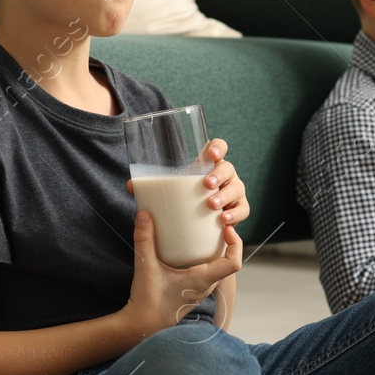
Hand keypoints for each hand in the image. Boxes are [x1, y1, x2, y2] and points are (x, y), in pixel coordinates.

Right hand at [123, 210, 243, 332]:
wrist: (142, 326)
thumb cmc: (148, 302)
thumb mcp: (146, 267)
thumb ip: (144, 240)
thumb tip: (143, 213)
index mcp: (203, 280)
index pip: (234, 263)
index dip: (236, 243)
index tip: (226, 228)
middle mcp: (206, 285)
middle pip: (229, 260)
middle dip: (227, 240)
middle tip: (216, 222)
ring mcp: (201, 288)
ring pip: (219, 265)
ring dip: (217, 248)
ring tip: (205, 230)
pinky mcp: (192, 289)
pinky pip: (208, 269)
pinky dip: (205, 255)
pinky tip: (189, 246)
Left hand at [126, 137, 250, 229]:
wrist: (199, 227)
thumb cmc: (184, 201)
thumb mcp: (170, 192)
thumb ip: (152, 188)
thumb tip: (131, 186)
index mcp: (209, 165)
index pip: (219, 148)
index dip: (218, 147)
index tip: (210, 154)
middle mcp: (224, 176)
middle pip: (229, 168)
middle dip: (219, 174)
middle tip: (206, 184)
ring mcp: (234, 192)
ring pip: (237, 188)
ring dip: (225, 195)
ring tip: (212, 204)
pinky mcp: (238, 210)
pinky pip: (243, 210)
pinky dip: (236, 215)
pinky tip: (225, 221)